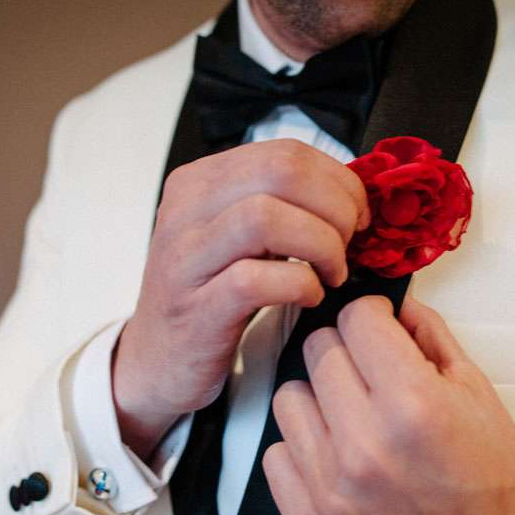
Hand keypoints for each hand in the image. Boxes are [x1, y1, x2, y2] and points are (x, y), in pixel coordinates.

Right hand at [113, 139, 368, 458]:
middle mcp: (186, 211)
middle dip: (335, 207)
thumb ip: (279, 207)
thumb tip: (351, 194)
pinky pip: (255, 280)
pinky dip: (299, 285)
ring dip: (320, 244)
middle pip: (280, 173)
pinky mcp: (196, 309)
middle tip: (349, 244)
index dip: (337, 180)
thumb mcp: (236, 238)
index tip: (357, 215)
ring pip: (265, 217)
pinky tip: (309, 297)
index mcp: (200, 183)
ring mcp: (186, 260)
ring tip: (331, 272)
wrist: (157, 362)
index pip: (285, 153)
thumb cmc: (207, 297)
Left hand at [263, 295, 514, 514]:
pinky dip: (303, 451)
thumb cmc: (498, 486)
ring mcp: (331, 492)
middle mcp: (365, 447)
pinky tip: (338, 460)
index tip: (379, 327)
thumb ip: (428, 336)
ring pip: (288, 399)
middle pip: (318, 351)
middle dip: (347, 351)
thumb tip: (388, 304)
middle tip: (371, 375)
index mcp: (414, 406)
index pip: (356, 318)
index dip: (372, 316)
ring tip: (353, 419)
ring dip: (319, 400)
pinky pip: (276, 456)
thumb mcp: (480, 394)